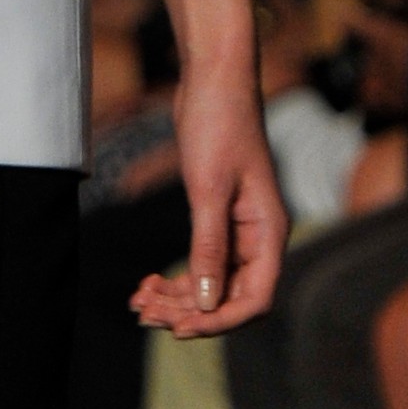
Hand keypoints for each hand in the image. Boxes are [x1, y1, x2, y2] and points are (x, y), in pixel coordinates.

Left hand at [129, 0, 285, 337]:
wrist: (212, 79)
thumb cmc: (218, 125)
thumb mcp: (209, 189)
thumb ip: (209, 247)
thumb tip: (209, 303)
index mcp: (269, 232)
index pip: (256, 299)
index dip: (221, 321)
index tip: (181, 329)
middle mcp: (259, 237)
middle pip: (230, 297)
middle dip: (189, 311)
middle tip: (144, 314)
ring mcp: (238, 229)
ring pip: (212, 284)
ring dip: (178, 299)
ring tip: (138, 303)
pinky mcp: (217, 219)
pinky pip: (201, 263)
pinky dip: (175, 279)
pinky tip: (146, 284)